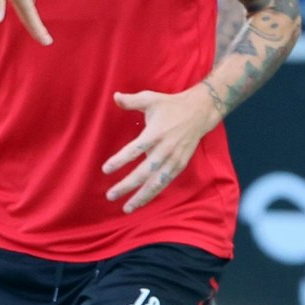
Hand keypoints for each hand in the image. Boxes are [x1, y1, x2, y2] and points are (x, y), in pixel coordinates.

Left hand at [101, 86, 219, 211]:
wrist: (199, 113)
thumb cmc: (170, 105)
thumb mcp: (151, 98)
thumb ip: (131, 101)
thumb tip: (114, 97)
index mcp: (155, 133)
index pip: (134, 150)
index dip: (120, 161)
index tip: (105, 170)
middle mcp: (164, 149)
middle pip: (143, 172)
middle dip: (126, 185)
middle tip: (111, 195)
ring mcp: (173, 159)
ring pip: (156, 182)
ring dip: (141, 196)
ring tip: (127, 207)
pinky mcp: (180, 165)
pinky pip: (165, 182)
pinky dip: (154, 193)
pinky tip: (142, 201)